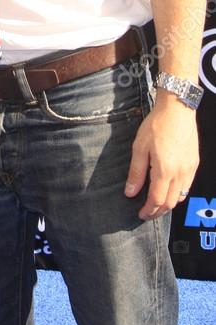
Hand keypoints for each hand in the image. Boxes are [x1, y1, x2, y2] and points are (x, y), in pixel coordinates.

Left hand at [125, 97, 198, 218]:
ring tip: (156, 203)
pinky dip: (177, 193)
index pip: (157, 200)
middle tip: (147, 213)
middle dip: (158, 211)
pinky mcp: (194, 164)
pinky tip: (169, 189)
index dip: (148, 210)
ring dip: (168, 204)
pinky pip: (187, 186)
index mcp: (165, 170)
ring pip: (180, 196)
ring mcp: (189, 169)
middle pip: (170, 203)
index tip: (140, 214)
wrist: (177, 109)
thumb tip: (130, 192)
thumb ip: (136, 172)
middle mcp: (180, 173)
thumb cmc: (157, 125)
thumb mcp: (139, 147)